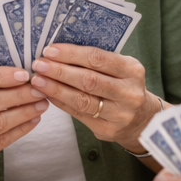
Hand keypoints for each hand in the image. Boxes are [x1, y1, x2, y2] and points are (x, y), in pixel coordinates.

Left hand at [30, 44, 156, 150]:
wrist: (142, 119)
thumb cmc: (124, 87)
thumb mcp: (121, 69)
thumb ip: (97, 61)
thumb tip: (58, 52)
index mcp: (132, 70)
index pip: (98, 59)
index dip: (72, 54)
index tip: (50, 50)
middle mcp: (129, 93)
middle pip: (89, 80)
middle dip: (60, 71)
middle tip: (39, 65)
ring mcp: (120, 114)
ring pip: (82, 100)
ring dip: (56, 89)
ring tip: (38, 81)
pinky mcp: (107, 130)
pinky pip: (79, 115)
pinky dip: (61, 103)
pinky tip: (48, 95)